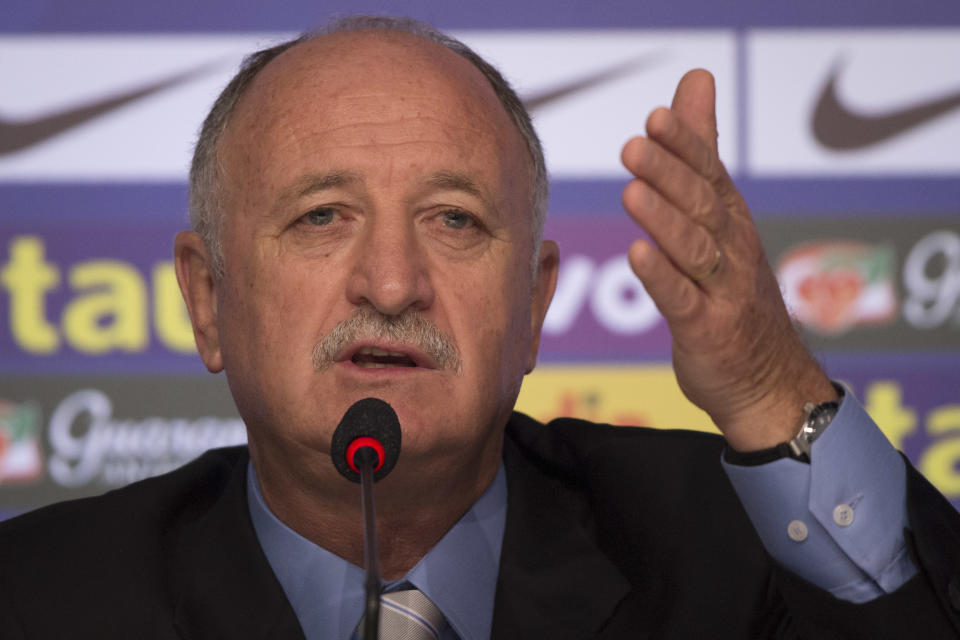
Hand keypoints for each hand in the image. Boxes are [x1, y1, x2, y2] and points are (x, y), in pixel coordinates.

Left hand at [620, 69, 836, 450]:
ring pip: (693, 248)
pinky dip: (662, 278)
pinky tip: (638, 256)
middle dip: (669, 173)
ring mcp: (723, 291)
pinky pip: (683, 301)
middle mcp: (731, 249)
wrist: (770, 381)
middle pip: (700, 205)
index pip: (709, 173)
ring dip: (664, 220)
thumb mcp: (720, 218)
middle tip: (636, 145)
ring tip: (632, 192)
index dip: (685, 145)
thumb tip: (693, 81)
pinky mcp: (707, 331)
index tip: (657, 116)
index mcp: (730, 221)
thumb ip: (701, 152)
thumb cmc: (734, 293)